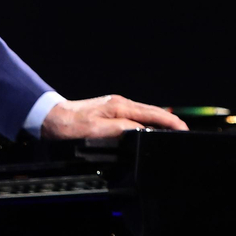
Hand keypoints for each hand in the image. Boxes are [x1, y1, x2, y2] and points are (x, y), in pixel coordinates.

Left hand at [40, 94, 189, 139]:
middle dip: (170, 121)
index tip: (184, 129)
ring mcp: (115, 107)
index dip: (171, 122)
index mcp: (120, 106)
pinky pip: (135, 117)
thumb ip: (121, 129)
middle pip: (152, 112)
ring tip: (173, 131)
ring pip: (145, 114)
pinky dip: (148, 122)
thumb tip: (143, 130)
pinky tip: (150, 129)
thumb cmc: (70, 125)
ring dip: (160, 122)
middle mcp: (120, 103)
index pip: (153, 114)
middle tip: (184, 131)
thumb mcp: (97, 130)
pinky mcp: (110, 112)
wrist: (51, 119)